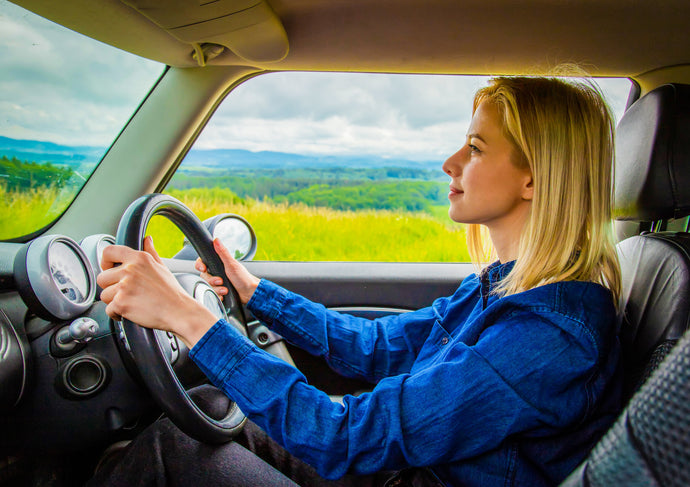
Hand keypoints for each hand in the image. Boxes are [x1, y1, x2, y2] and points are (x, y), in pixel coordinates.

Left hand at [98, 236, 217, 347]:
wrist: (178, 311)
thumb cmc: (171, 292)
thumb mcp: (162, 267)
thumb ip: (150, 252)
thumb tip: (147, 240)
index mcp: (139, 258)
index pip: (109, 252)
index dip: (105, 262)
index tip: (108, 269)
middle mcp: (130, 270)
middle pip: (102, 277)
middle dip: (110, 287)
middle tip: (126, 293)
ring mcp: (124, 286)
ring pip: (104, 295)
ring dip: (114, 301)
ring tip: (132, 302)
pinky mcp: (121, 303)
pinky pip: (108, 310)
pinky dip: (117, 314)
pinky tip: (131, 311)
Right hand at [195, 238, 259, 303]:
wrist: (250, 294)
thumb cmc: (244, 278)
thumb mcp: (232, 265)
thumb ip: (223, 253)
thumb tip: (216, 240)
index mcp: (219, 264)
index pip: (203, 262)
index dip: (200, 265)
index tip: (203, 268)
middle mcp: (217, 272)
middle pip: (204, 276)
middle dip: (212, 280)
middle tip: (220, 281)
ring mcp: (218, 282)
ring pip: (208, 286)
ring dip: (216, 289)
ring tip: (225, 290)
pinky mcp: (219, 291)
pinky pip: (212, 294)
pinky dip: (218, 295)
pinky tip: (224, 295)